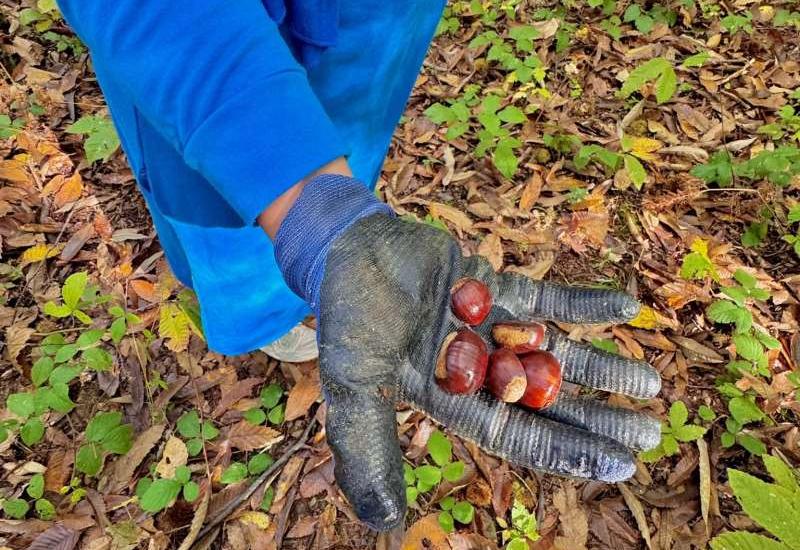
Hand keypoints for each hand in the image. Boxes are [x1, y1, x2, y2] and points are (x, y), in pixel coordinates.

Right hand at [271, 175, 660, 530]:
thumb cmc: (347, 317)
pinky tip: (627, 308)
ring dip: (601, 366)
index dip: (567, 451)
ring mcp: (491, 327)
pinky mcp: (495, 286)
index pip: (517, 434)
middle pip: (547, 400)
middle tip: (650, 431)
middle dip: (596, 416)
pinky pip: (547, 297)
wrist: (348, 247)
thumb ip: (367, 449)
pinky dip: (584, 303)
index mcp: (450, 399)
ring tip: (651, 382)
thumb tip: (384, 524)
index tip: (620, 464)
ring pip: (555, 353)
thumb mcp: (354, 384)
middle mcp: (477, 369)